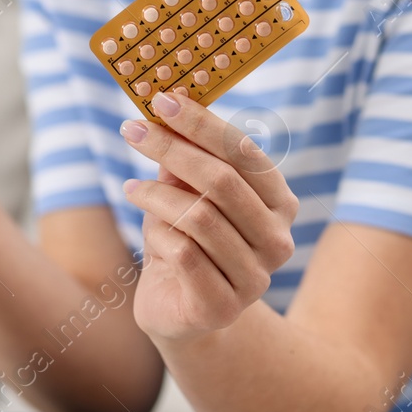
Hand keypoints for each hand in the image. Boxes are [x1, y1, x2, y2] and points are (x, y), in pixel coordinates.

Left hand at [120, 92, 298, 341]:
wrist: (178, 311)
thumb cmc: (185, 240)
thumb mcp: (185, 193)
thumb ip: (184, 159)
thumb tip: (168, 108)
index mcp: (280, 203)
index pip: (245, 152)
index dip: (203, 123)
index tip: (162, 100)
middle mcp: (278, 240)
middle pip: (222, 181)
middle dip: (172, 149)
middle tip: (132, 129)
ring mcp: (256, 278)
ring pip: (199, 216)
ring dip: (156, 196)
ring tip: (132, 189)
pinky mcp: (223, 307)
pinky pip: (183, 253)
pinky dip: (157, 233)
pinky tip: (148, 232)